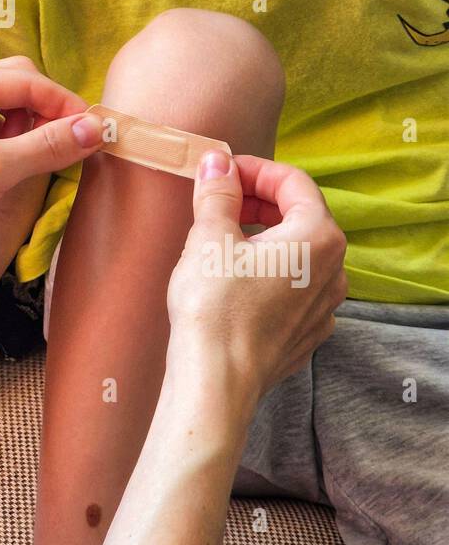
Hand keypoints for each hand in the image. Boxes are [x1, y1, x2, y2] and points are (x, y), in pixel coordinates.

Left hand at [0, 57, 103, 271]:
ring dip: (35, 131)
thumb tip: (95, 128)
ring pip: (11, 112)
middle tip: (78, 142)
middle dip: (48, 112)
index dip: (63, 103)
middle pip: (17, 87)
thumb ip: (47, 144)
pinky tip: (29, 168)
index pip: (22, 79)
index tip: (98, 128)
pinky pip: (0, 136)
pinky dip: (21, 148)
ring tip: (48, 159)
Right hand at [165, 151, 347, 406]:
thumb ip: (218, 192)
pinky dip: (268, 271)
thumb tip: (218, 163)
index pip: (292, 182)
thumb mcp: (209, 236)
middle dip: (259, 201)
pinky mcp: (306, 333)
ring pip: (298, 253)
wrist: (216, 382)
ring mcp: (324, 306)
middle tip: (219, 199)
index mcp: (319, 237)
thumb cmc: (215, 307)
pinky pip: (293, 287)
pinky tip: (235, 278)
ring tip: (222, 237)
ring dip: (264, 236)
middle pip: (300, 215)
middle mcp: (334, 270)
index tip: (222, 171)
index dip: (254, 170)